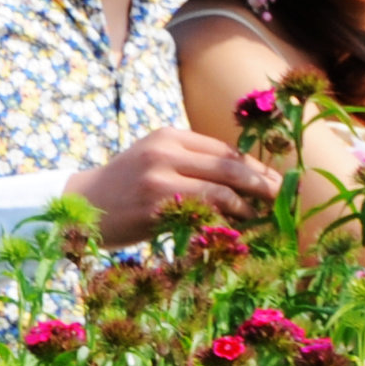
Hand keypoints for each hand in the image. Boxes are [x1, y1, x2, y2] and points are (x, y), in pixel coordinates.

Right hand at [66, 125, 283, 246]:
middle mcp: (166, 151)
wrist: (82, 206)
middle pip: (231, 167)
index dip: (256, 167)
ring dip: (248, 206)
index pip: (226, 150)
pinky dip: (225, 222)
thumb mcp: (157, 160)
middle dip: (263, 184)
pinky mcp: (157, 206)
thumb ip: (194, 164)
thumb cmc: (127, 187)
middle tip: (282, 199)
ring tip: (259, 217)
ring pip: (223, 190)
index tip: (277, 181)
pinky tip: (233, 229)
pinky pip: (204, 214)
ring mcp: (160, 178)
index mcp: (170, 136)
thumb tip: (249, 179)